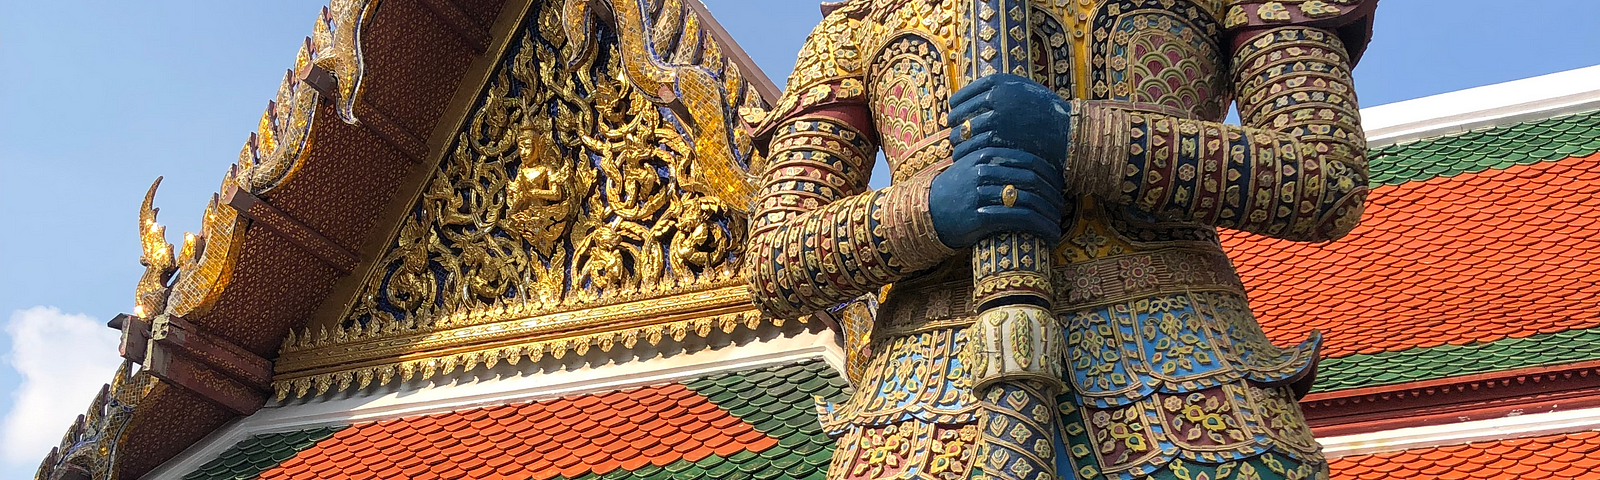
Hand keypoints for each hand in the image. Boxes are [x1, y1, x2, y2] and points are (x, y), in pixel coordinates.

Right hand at [929, 147, 1064, 248]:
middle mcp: (984, 171)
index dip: (1051, 176)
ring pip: (1029, 200)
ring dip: (1050, 215)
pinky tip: (1050, 236)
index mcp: (986, 155)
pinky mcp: (979, 216)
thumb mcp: (973, 167)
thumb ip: (998, 163)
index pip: (1030, 161)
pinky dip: (1040, 228)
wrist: (926, 212)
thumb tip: (1034, 167)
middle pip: (1032, 181)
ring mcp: (981, 193)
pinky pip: (1019, 220)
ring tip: (1058, 225)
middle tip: (1064, 209)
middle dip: (1053, 196)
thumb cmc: (955, 191)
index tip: (1062, 188)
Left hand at [948, 73, 1073, 162]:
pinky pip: (973, 148)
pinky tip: (965, 159)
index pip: (962, 97)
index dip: (956, 108)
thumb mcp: (1022, 89)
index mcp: (998, 82)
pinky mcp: (1001, 140)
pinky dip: (966, 155)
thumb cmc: (1044, 111)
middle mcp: (995, 98)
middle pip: (959, 115)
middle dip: (955, 126)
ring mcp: (997, 119)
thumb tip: (969, 96)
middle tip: (954, 134)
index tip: (954, 116)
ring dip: (957, 143)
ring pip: (963, 133)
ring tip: (957, 149)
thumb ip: (998, 89)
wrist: (1067, 131)